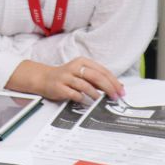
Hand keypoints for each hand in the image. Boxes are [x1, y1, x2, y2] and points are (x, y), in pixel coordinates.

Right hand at [9, 57, 123, 102]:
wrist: (44, 78)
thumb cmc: (67, 77)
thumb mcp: (83, 74)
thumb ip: (98, 79)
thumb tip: (118, 86)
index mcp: (82, 62)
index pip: (102, 70)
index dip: (113, 81)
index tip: (121, 91)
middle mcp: (74, 67)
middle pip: (96, 76)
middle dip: (109, 88)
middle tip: (115, 97)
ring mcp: (66, 77)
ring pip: (85, 85)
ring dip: (96, 94)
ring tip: (102, 101)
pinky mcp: (59, 87)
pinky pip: (74, 94)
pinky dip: (83, 98)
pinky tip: (87, 102)